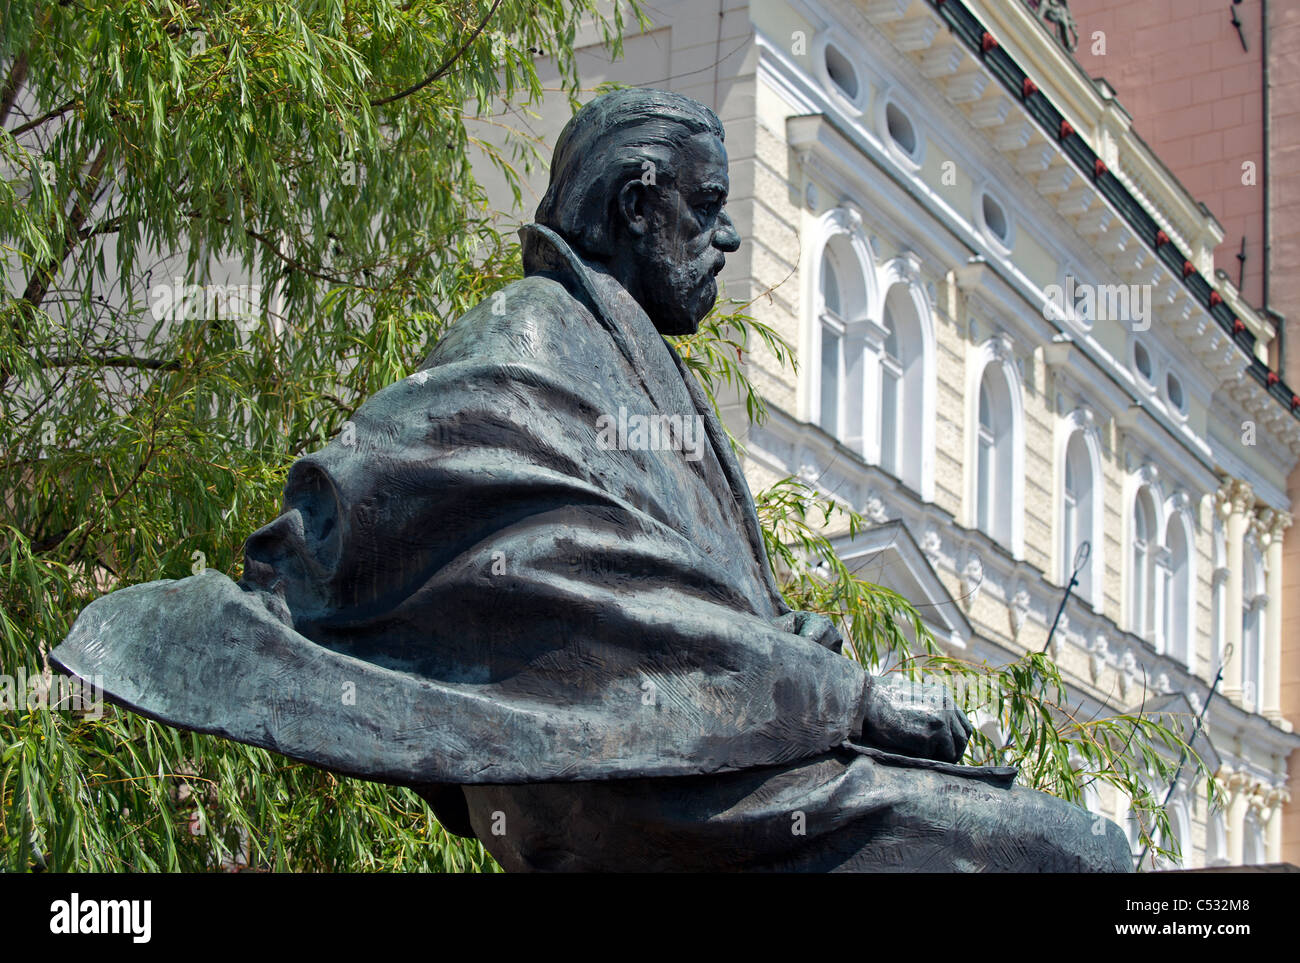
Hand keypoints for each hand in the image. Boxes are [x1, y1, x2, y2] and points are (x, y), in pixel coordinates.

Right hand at [858, 675, 972, 762]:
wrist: (865, 699)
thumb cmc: (884, 700)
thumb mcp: (915, 699)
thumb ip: (933, 712)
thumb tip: (942, 736)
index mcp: (945, 698)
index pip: (964, 726)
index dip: (957, 741)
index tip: (947, 750)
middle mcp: (947, 708)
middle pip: (962, 740)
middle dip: (952, 753)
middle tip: (938, 760)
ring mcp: (939, 722)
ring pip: (951, 753)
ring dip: (938, 758)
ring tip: (920, 757)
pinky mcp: (926, 737)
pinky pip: (930, 757)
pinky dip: (920, 758)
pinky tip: (907, 751)